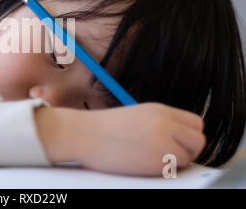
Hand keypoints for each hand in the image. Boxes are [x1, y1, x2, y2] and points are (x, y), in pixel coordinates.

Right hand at [34, 102, 205, 175]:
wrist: (81, 134)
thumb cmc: (101, 128)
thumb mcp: (136, 116)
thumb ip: (159, 123)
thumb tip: (178, 138)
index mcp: (160, 110)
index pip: (196, 124)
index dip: (188, 136)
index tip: (176, 144)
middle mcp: (166, 122)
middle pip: (198, 140)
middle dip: (187, 150)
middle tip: (167, 156)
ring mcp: (163, 141)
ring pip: (189, 157)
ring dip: (175, 162)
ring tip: (150, 160)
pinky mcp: (157, 159)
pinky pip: (174, 170)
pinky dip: (163, 171)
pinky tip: (143, 165)